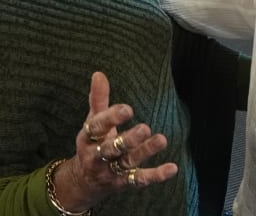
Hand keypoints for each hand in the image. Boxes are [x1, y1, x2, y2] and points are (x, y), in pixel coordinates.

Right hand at [51, 72, 177, 212]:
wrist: (83, 182)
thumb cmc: (92, 143)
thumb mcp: (92, 122)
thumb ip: (98, 99)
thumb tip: (99, 73)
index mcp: (87, 138)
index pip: (97, 127)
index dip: (111, 118)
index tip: (127, 109)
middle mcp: (96, 156)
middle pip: (111, 148)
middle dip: (128, 140)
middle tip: (145, 128)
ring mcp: (110, 171)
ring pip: (128, 162)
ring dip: (145, 152)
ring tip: (161, 139)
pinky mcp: (122, 183)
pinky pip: (139, 180)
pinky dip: (156, 175)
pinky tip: (172, 168)